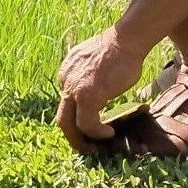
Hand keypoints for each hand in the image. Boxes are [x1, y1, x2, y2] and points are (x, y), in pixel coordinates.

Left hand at [54, 25, 148, 152]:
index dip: (77, 117)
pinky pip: (86, 123)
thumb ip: (91, 78)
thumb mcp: (97, 64)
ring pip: (68, 123)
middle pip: (61, 115)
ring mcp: (74, 89)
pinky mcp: (87, 96)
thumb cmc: (120, 50)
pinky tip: (108, 133)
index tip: (89, 127)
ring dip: (80, 139)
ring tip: (94, 147)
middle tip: (85, 146)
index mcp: (67, 72)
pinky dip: (96, 132)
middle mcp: (66, 80)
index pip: (67, 101)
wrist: (125, 40)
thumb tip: (102, 92)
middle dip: (72, 135)